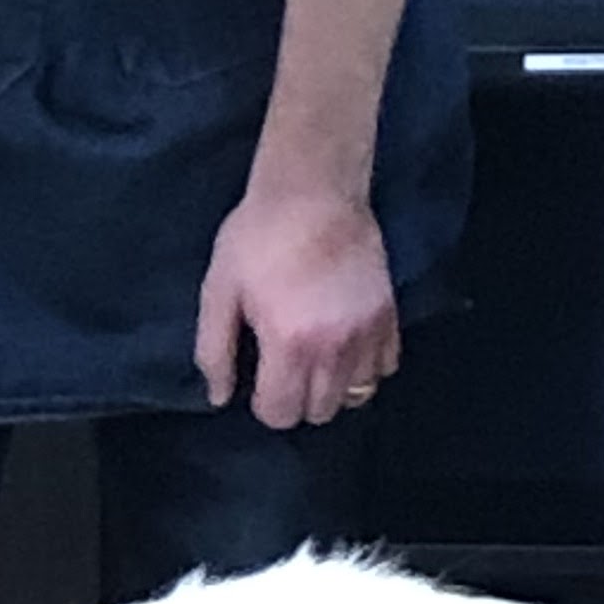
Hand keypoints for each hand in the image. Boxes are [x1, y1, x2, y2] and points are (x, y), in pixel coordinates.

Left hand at [194, 187, 397, 428]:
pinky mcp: (389, 314)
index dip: (264, 404)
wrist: (313, 190)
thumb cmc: (257, 237)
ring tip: (313, 362)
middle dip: (296, 401)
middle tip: (282, 370)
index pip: (282, 413)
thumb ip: (215, 351)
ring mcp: (368, 332)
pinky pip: (385, 366)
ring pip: (356, 394)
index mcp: (289, 343)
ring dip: (331, 388)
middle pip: (320, 411)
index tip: (257, 380)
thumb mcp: (218, 292)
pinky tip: (343, 348)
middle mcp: (334, 347)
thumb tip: (219, 397)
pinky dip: (364, 368)